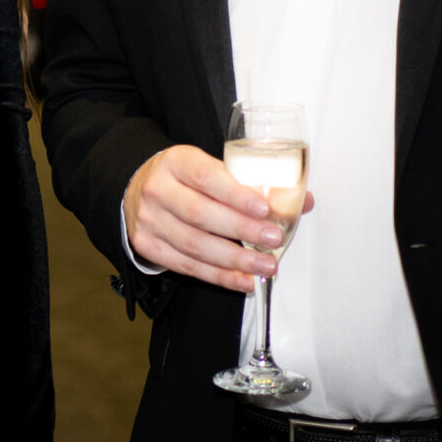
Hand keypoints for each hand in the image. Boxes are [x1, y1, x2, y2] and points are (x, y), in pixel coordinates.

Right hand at [122, 144, 312, 291]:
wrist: (138, 188)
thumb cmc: (185, 179)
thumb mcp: (210, 167)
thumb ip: (251, 183)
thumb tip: (303, 201)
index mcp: (176, 162)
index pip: (205, 176)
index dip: (236, 195)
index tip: (265, 209)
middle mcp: (157, 190)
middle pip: (200, 214)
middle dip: (242, 230)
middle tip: (274, 239)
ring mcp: (149, 220)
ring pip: (194, 245)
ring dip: (235, 260)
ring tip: (266, 266)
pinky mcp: (147, 246)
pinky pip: (186, 266)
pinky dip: (219, 276)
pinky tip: (244, 280)